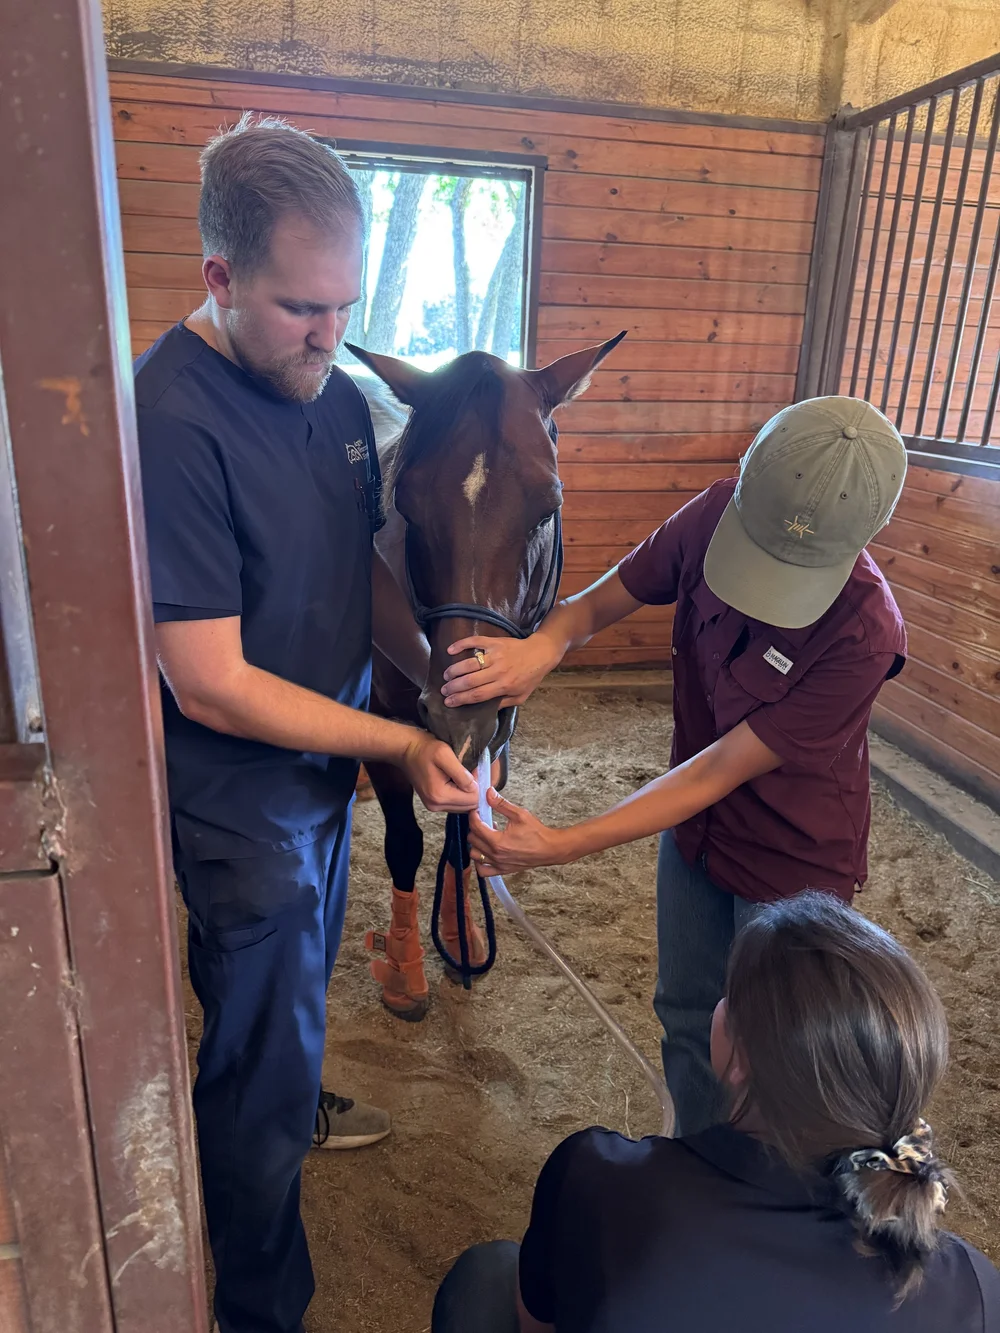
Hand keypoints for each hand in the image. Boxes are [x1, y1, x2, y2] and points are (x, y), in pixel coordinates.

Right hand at [400, 733, 478, 812]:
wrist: (406, 750)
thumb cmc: (425, 749)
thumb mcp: (445, 755)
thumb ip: (461, 774)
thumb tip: (475, 787)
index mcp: (440, 796)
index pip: (473, 799)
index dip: (479, 784)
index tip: (476, 768)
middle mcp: (436, 806)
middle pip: (469, 806)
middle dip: (476, 790)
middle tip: (474, 771)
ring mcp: (434, 806)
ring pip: (464, 806)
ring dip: (469, 793)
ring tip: (467, 775)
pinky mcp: (434, 803)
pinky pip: (456, 804)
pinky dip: (462, 794)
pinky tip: (459, 781)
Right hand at [441, 633, 560, 707]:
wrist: (540, 654)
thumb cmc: (530, 677)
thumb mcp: (521, 697)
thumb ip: (503, 704)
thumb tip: (485, 710)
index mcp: (504, 686)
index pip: (477, 695)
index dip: (461, 699)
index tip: (448, 702)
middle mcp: (498, 671)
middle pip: (470, 681)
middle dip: (453, 686)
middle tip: (444, 690)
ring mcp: (496, 655)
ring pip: (469, 663)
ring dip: (454, 670)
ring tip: (446, 675)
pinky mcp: (495, 642)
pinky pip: (475, 642)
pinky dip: (461, 644)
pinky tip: (450, 650)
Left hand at [468, 788, 571, 874]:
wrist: (550, 849)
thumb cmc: (537, 833)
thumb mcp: (520, 814)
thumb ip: (501, 804)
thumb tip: (488, 793)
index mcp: (498, 841)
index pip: (476, 827)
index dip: (473, 816)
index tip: (477, 810)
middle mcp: (496, 855)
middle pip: (472, 840)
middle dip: (475, 828)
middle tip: (483, 820)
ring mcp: (498, 864)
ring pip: (474, 855)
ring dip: (476, 844)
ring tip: (486, 835)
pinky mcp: (503, 870)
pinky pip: (483, 870)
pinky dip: (480, 862)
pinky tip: (486, 852)